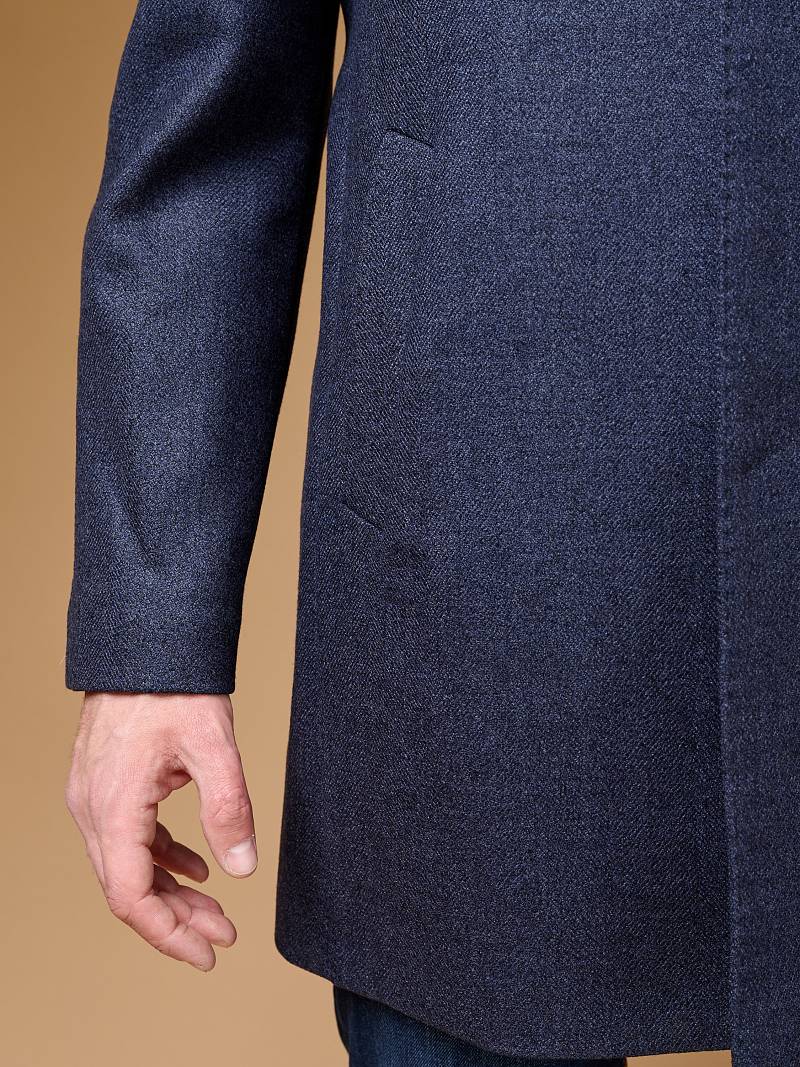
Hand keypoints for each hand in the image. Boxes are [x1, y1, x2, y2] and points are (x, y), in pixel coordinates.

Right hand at [66, 691, 257, 970]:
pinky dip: (162, 858)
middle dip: (176, 920)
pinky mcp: (106, 784)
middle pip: (128, 888)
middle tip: (223, 936)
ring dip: (170, 892)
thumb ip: (228, 807)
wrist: (145, 645)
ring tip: (216, 910)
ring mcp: (94, 796)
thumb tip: (242, 867)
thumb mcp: (213, 745)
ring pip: (128, 866)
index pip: (131, 896)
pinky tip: (196, 867)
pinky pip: (130, 838)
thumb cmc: (175, 687)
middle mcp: (93, 808)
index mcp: (114, 806)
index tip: (208, 953)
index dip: (169, 934)